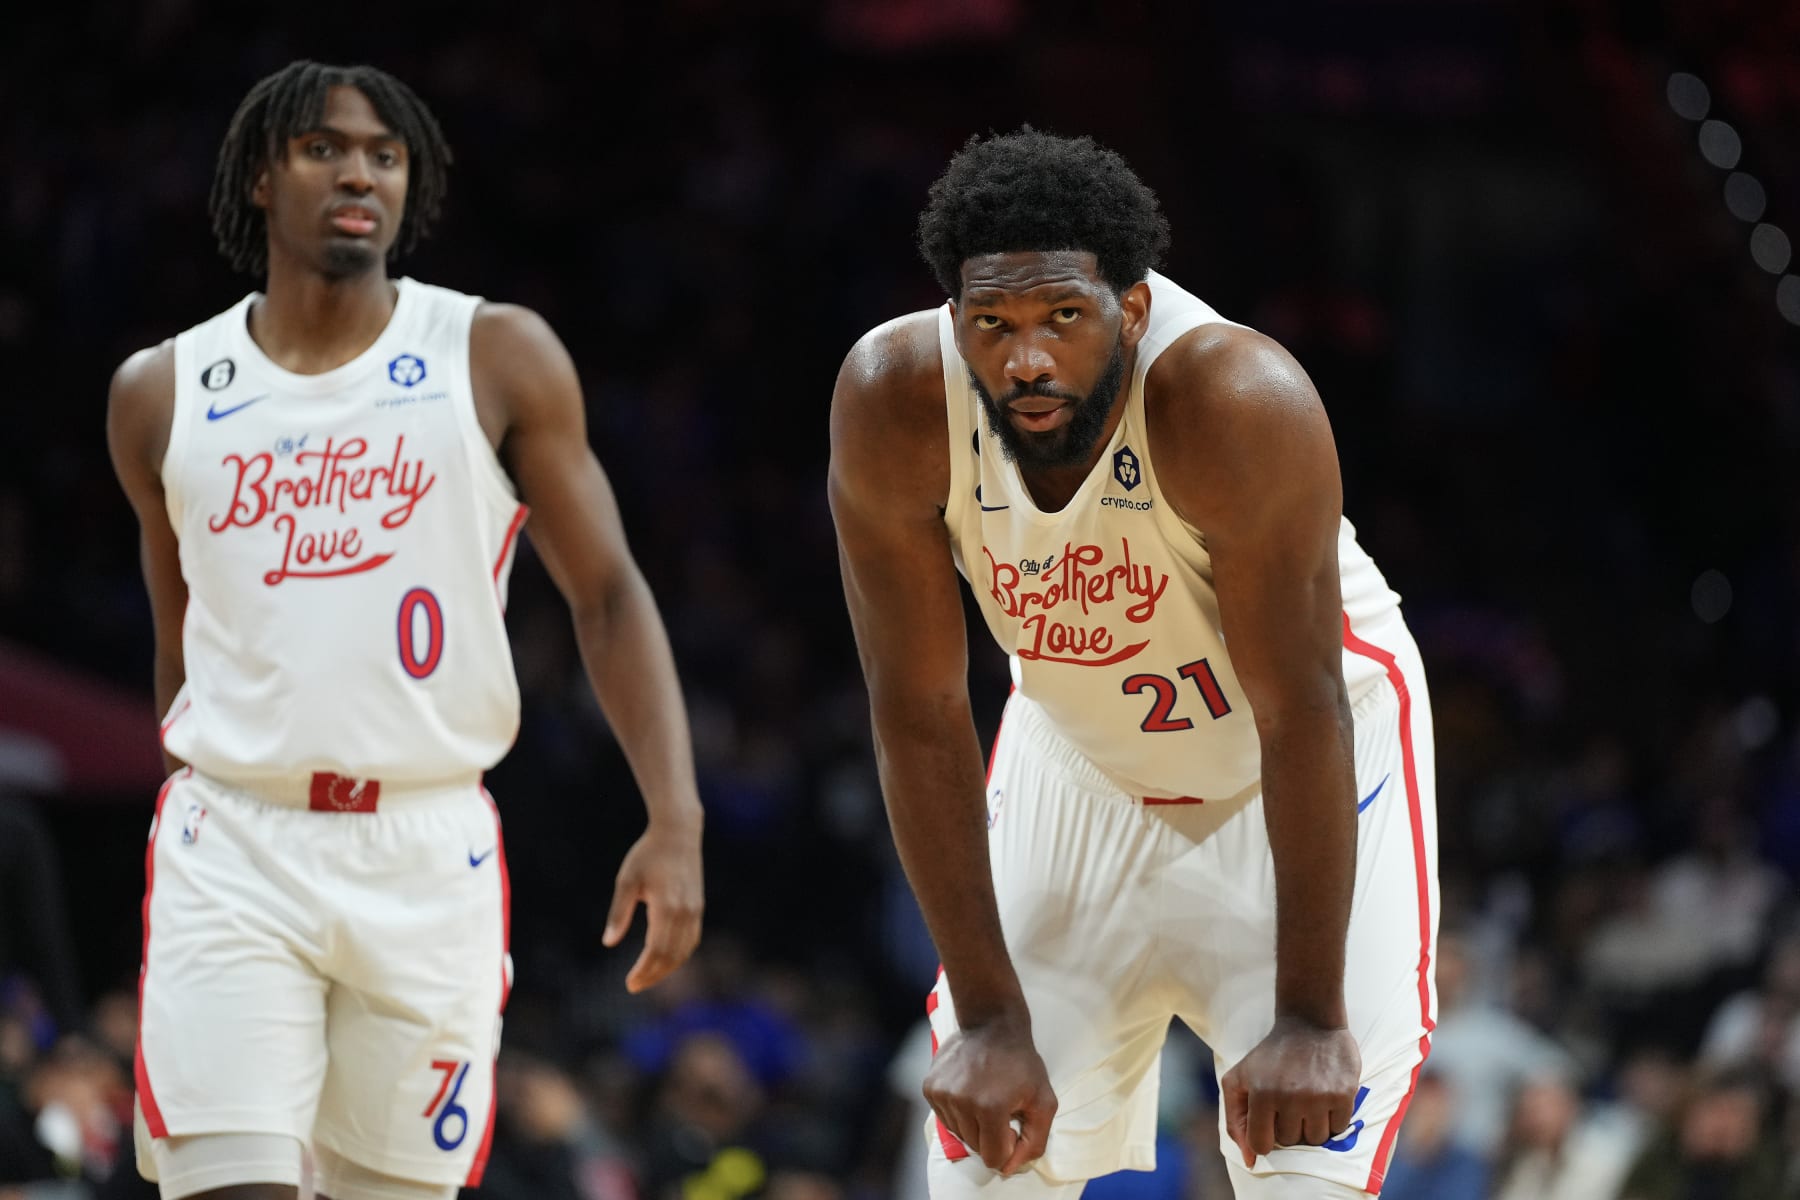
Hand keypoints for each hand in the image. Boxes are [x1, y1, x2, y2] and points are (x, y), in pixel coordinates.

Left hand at [603, 821, 703, 991]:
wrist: (678, 833)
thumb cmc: (648, 854)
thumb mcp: (627, 881)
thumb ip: (619, 913)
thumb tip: (608, 942)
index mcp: (667, 907)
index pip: (656, 951)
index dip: (644, 971)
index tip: (629, 983)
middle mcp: (685, 912)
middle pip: (672, 956)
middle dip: (653, 975)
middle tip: (634, 986)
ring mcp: (695, 910)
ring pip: (684, 951)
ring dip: (667, 968)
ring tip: (647, 977)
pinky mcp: (698, 907)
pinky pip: (692, 940)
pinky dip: (679, 955)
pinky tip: (665, 959)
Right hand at [923, 1013, 1056, 1174]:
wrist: (991, 1023)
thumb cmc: (1021, 1063)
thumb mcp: (1043, 1101)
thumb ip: (1034, 1141)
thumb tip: (1009, 1168)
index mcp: (990, 1108)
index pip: (992, 1157)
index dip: (1006, 1145)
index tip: (1011, 1124)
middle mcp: (961, 1102)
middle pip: (975, 1146)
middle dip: (990, 1134)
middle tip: (1000, 1107)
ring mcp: (942, 1094)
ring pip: (958, 1133)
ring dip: (973, 1123)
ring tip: (984, 1095)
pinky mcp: (929, 1087)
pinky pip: (944, 1117)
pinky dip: (958, 1111)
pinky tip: (969, 1089)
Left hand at [1222, 1016, 1360, 1165]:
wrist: (1310, 1021)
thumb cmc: (1270, 1056)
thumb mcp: (1238, 1079)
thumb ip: (1235, 1120)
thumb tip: (1249, 1161)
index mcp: (1261, 1093)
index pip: (1262, 1144)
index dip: (1265, 1137)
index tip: (1269, 1121)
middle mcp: (1290, 1096)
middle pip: (1289, 1142)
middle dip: (1288, 1127)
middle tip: (1290, 1102)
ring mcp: (1319, 1096)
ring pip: (1315, 1139)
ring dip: (1311, 1125)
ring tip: (1307, 1100)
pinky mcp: (1343, 1093)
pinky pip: (1338, 1128)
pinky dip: (1332, 1118)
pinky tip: (1324, 1096)